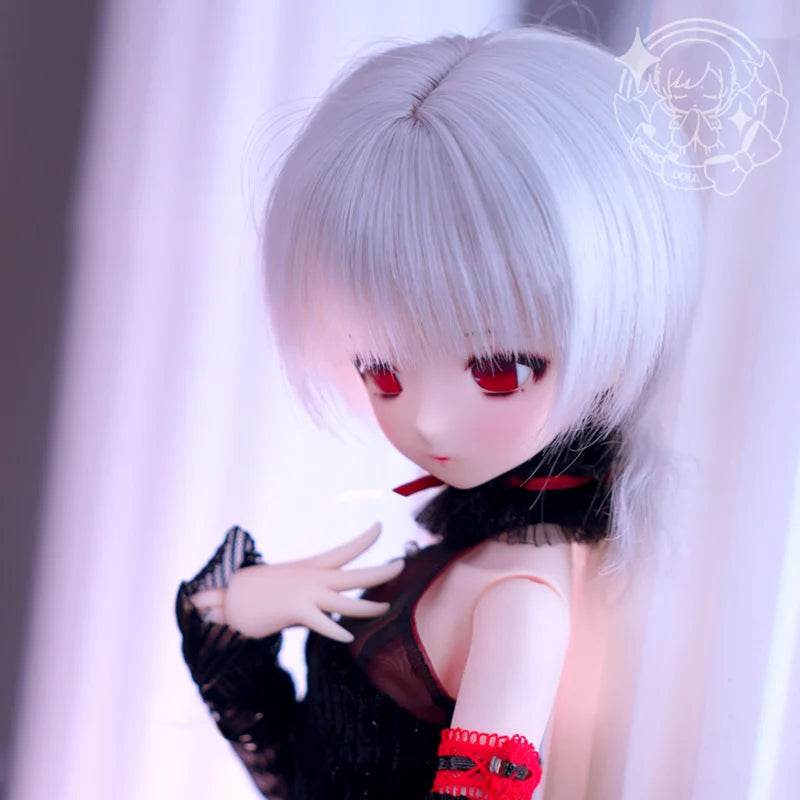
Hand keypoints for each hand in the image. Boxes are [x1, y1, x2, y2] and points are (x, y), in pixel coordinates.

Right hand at [193, 522, 404, 640]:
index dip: (364, 540)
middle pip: (355, 574)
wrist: (232, 598)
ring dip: (368, 606)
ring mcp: (306, 594)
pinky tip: (348, 637)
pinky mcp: (295, 612)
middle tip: (401, 563)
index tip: (380, 527)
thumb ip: (311, 599)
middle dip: (381, 571)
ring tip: (386, 607)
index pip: (343, 551)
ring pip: (346, 602)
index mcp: (312, 568)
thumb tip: (328, 609)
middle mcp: (313, 578)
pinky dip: (336, 630)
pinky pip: (321, 623)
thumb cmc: (259, 594)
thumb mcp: (289, 590)